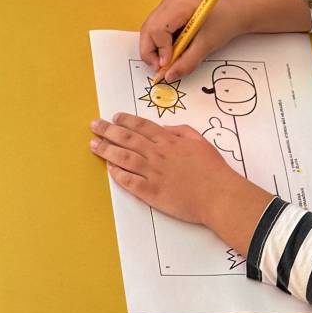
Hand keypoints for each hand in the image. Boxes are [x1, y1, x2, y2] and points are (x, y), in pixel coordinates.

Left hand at [90, 109, 240, 223]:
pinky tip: (108, 168)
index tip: (114, 117)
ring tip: (93, 144)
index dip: (126, 121)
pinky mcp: (150, 191)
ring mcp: (152, 172)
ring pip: (123, 157)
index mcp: (169, 141)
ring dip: (106, 150)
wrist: (217, 195)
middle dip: (108, 130)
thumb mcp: (199, 142)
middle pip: (127, 138)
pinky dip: (117, 173)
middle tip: (94, 125)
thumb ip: (181, 132)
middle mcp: (157, 154)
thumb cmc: (212, 170)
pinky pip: (129, 180)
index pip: (142, 127)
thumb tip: (165, 129)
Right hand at [139, 0, 241, 79]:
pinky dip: (158, 45)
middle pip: (147, 31)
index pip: (157, 30)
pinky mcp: (165, 12)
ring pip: (147, 32)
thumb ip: (187, 63)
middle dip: (151, 53)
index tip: (166, 66)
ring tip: (168, 59)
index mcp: (179, 5)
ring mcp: (165, 6)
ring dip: (154, 50)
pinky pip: (153, 31)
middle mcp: (168, 2)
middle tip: (162, 68)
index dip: (160, 51)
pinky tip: (171, 50)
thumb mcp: (206, 46)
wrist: (232, 14)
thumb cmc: (223, 23)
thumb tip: (169, 76)